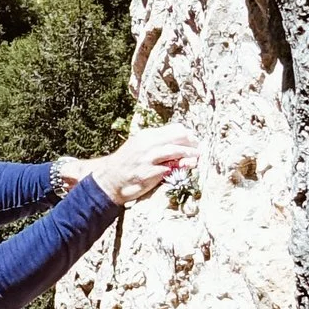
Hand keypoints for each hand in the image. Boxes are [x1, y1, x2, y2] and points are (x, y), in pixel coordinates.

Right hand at [62, 126, 195, 207]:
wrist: (109, 180)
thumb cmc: (126, 164)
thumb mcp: (139, 147)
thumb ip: (156, 144)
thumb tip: (177, 143)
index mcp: (146, 135)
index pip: (174, 129)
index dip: (187, 134)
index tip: (194, 140)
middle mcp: (147, 144)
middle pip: (177, 136)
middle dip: (191, 142)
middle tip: (199, 148)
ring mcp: (148, 158)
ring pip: (174, 150)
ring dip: (189, 153)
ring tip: (197, 156)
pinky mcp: (149, 173)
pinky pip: (169, 168)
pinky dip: (180, 167)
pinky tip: (188, 167)